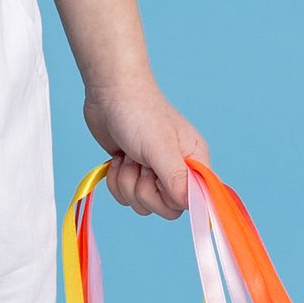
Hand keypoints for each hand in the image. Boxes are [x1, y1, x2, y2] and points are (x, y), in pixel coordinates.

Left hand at [83, 76, 207, 219]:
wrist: (109, 94)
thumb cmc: (139, 114)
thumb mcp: (160, 147)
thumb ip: (176, 178)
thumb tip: (192, 205)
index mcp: (194, 161)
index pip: (194, 201)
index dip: (173, 197)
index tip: (159, 178)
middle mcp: (177, 170)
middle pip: (165, 208)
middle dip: (144, 190)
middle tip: (140, 164)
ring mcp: (153, 173)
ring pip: (142, 204)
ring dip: (127, 182)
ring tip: (128, 156)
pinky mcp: (132, 173)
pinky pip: (124, 197)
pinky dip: (116, 180)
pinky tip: (119, 158)